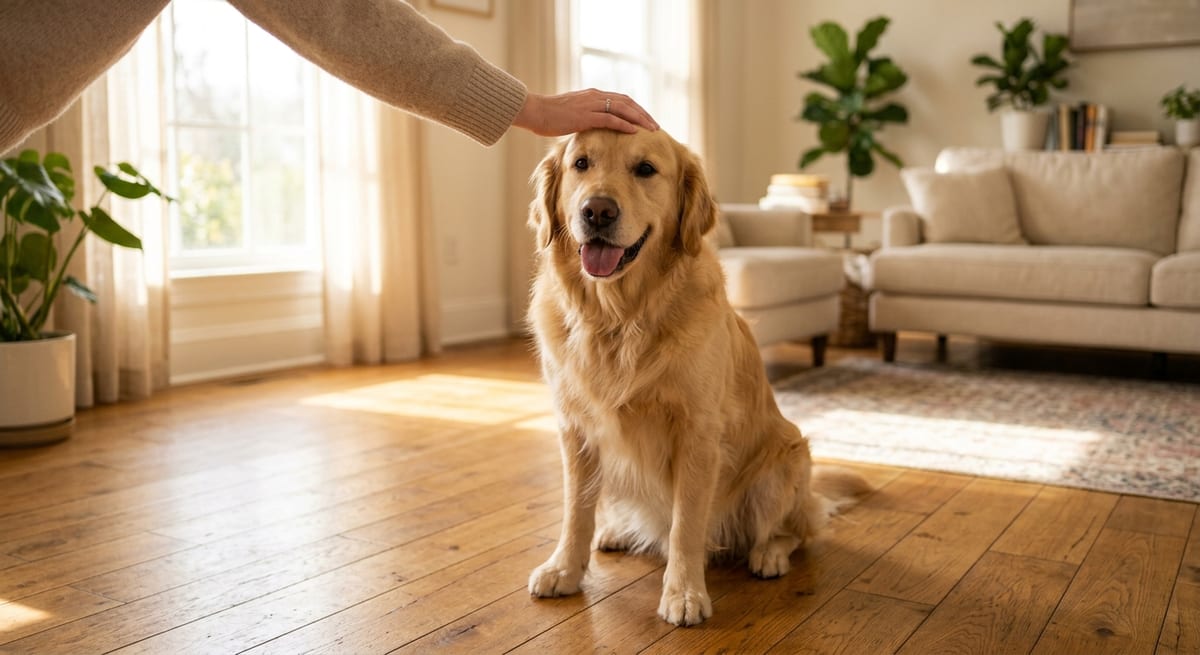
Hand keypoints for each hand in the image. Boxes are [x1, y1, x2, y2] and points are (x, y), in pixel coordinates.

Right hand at [513, 89, 659, 136]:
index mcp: (592, 95)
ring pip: (623, 109)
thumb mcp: (570, 114)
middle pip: (627, 102)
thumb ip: (583, 117)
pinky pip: (611, 119)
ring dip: (640, 119)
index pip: (621, 99)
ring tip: (652, 129)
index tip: (646, 119)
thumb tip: (590, 127)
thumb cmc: (548, 115)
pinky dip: (625, 124)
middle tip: (656, 126)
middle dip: (644, 114)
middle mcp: (595, 96)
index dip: (636, 109)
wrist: (534, 111)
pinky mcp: (586, 116)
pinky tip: (635, 132)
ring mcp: (591, 105)